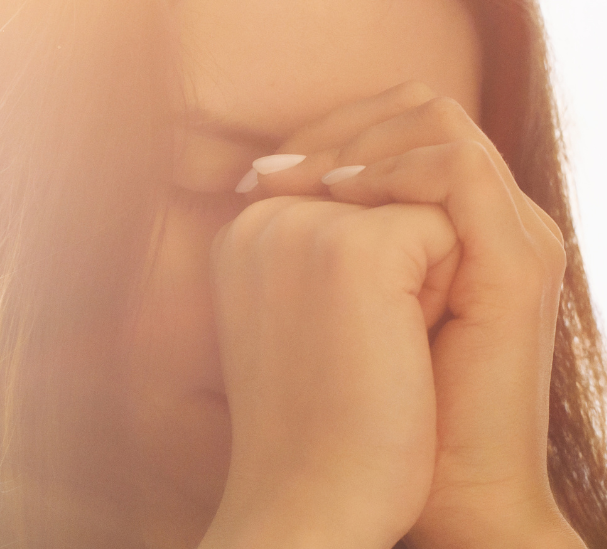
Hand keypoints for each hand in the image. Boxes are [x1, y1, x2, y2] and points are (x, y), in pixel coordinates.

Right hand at [202, 193, 459, 548]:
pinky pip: (442, 233)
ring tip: (367, 347)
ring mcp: (304, 227)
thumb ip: (307, 247)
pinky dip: (439, 293)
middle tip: (347, 352)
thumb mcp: (289, 315)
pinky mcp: (356, 248)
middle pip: (386, 204)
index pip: (351, 208)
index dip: (364, 284)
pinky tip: (393, 347)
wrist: (310, 499)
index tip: (324, 347)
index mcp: (241, 233)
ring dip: (416, 282)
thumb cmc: (312, 421)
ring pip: (415, 213)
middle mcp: (260, 218)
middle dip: (393, 274)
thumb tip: (352, 183)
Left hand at [248, 82, 582, 547]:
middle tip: (271, 173)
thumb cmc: (358, 408)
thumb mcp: (324, 305)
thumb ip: (314, 237)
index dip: (322, 133)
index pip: (393, 123)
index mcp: (446, 225)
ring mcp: (509, 235)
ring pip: (436, 119)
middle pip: (415, 106)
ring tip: (307, 187)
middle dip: (336, 127)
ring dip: (360, 143)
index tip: (254, 175)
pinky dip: (391, 169)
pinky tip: (339, 200)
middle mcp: (482, 219)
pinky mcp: (515, 264)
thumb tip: (251, 181)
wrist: (428, 492)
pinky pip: (457, 167)